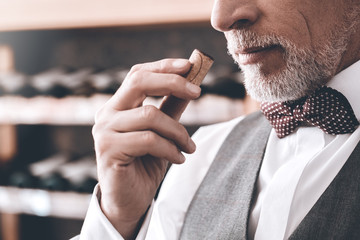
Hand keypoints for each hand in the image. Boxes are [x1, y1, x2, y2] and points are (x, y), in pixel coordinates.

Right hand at [92, 58, 200, 238]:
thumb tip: (191, 83)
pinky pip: (148, 140)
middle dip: (172, 82)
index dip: (164, 66)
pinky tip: (179, 158)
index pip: (138, 74)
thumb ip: (172, 108)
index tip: (190, 65)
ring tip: (189, 147)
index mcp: (118, 105)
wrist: (130, 200)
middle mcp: (106, 113)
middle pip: (138, 82)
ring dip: (178, 131)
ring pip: (149, 115)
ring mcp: (104, 131)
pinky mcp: (108, 150)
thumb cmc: (145, 163)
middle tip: (197, 93)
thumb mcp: (163, 132)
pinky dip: (170, 148)